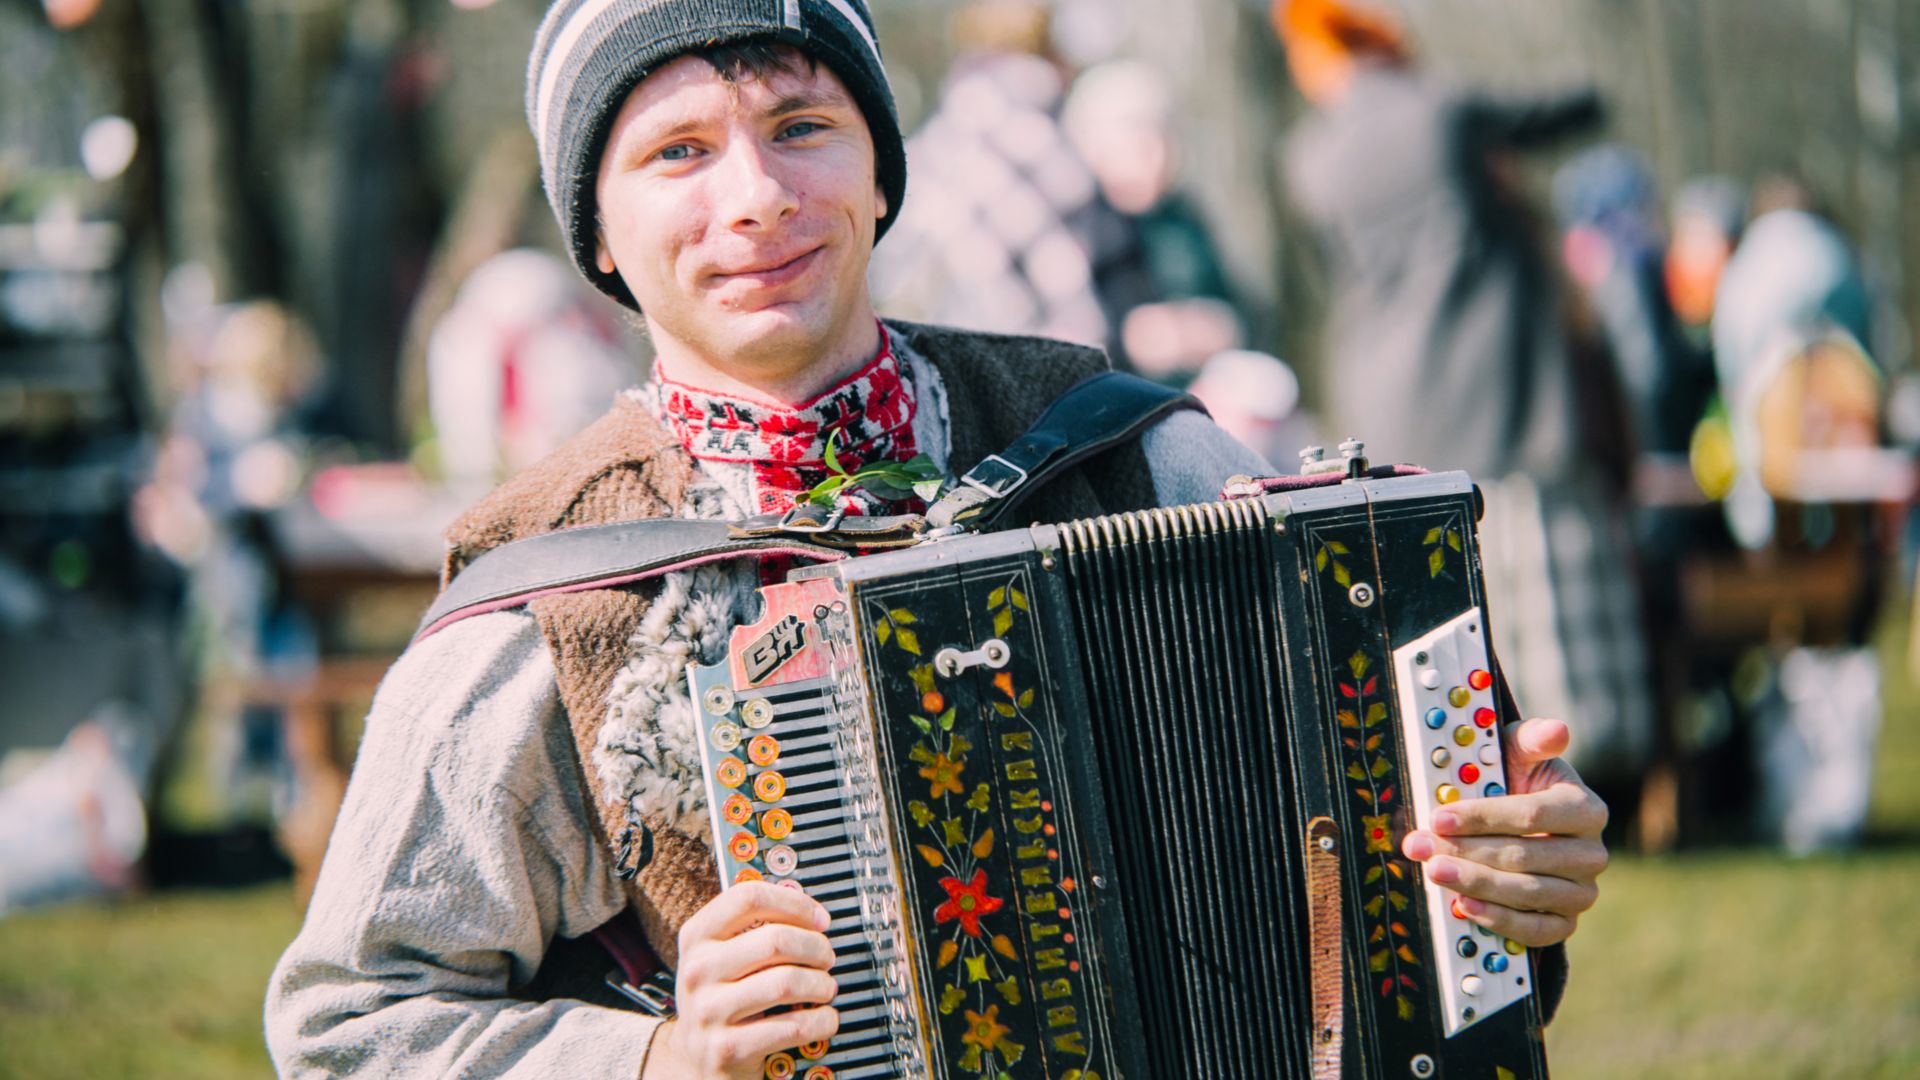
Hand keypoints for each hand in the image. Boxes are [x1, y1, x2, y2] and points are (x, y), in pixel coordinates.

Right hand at [641, 882, 839, 1079]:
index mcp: (697, 936)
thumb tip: (810, 914)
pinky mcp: (728, 1048)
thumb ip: (753, 930)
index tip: (819, 919)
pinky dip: (820, 1020)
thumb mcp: (720, 957)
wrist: (694, 1059)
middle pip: (776, 940)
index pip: (748, 898)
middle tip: (827, 958)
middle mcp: (698, 970)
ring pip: (787, 983)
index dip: (794, 903)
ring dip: (821, 984)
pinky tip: (823, 1018)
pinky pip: (792, 1027)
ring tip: (825, 989)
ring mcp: (709, 1011)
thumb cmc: (721, 998)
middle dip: (816, 948)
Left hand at [1399, 718, 1608, 947]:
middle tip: (1422, 847)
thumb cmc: (1516, 785)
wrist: (1521, 830)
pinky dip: (1498, 920)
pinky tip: (1464, 907)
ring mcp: (1581, 892)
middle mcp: (1592, 854)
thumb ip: (1530, 740)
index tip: (1439, 817)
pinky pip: (1536, 930)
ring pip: (1527, 893)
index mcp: (1585, 809)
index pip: (1531, 815)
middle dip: (1466, 851)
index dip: (1482, 817)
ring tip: (1435, 872)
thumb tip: (1556, 730)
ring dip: (1475, 884)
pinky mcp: (1566, 921)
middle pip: (1524, 856)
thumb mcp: (1518, 755)